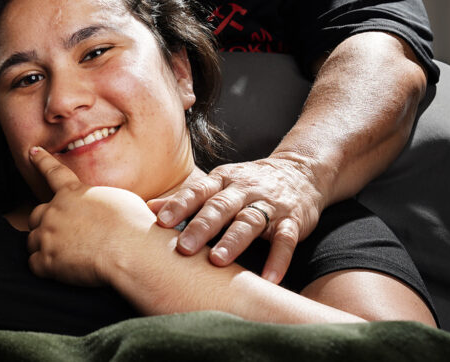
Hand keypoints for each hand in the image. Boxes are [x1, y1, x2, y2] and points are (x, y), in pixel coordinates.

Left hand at [26, 147, 153, 286]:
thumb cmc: (132, 225)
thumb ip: (96, 202)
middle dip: (45, 224)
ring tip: (68, 256)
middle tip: (64, 237)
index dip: (41, 160)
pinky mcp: (47, 260)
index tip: (32, 152)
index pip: (53, 171)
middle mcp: (55, 210)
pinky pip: (35, 264)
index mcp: (73, 192)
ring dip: (44, 248)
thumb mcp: (117, 200)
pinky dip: (45, 268)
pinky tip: (63, 270)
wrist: (130, 250)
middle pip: (35, 215)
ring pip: (33, 241)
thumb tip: (95, 210)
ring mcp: (49, 235)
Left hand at [147, 157, 323, 282]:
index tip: (159, 221)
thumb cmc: (249, 184)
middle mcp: (244, 190)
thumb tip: (149, 207)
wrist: (301, 171)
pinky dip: (279, 259)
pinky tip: (269, 279)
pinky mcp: (293, 220)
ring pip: (250, 221)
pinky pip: (286, 240)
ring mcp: (269, 205)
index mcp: (222, 181)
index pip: (198, 191)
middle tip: (183, 247)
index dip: (179, 205)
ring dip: (234, 241)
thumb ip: (187, 197)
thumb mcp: (219, 183)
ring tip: (218, 260)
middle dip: (202, 226)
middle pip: (220, 207)